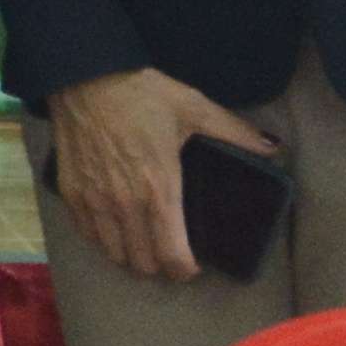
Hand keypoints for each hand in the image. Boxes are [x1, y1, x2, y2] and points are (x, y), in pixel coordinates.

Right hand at [47, 63, 273, 290]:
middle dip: (159, 263)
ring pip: (115, 254)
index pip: (172, 256)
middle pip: (144, 263)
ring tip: (141, 241)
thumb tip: (273, 147)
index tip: (191, 264)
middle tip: (168, 248)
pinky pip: (88, 235)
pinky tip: (113, 225)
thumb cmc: (140, 94)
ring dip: (131, 254)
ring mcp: (95, 202)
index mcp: (160, 190)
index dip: (185, 270)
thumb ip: (234, 133)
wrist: (85, 76)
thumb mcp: (193, 108)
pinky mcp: (71, 193)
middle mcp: (126, 205)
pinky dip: (103, 238)